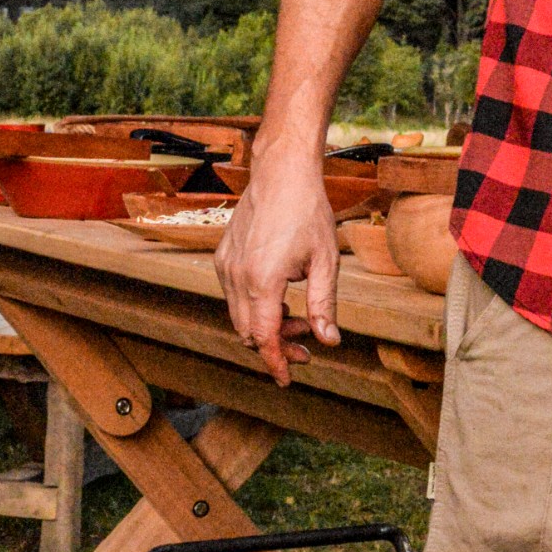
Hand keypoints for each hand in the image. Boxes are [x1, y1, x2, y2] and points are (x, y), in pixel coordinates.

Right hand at [215, 151, 340, 385]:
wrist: (281, 172)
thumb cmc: (308, 212)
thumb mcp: (326, 261)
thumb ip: (324, 305)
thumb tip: (329, 341)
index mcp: (262, 282)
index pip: (263, 339)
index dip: (276, 363)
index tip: (287, 379)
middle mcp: (236, 276)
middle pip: (248, 333)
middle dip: (276, 346)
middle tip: (306, 346)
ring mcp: (225, 266)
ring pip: (238, 317)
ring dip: (265, 327)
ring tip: (298, 319)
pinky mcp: (222, 256)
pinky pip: (232, 296)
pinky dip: (253, 308)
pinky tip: (280, 298)